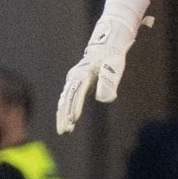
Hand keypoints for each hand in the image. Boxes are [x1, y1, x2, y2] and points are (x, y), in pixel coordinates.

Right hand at [56, 13, 138, 133]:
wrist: (106, 47)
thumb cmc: (112, 59)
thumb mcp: (114, 68)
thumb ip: (108, 83)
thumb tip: (104, 99)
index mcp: (83, 74)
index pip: (77, 93)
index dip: (74, 106)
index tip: (73, 120)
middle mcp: (75, 77)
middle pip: (66, 98)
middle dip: (64, 115)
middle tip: (64, 131)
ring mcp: (72, 80)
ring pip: (64, 100)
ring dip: (62, 115)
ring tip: (64, 131)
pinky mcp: (74, 84)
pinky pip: (66, 99)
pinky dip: (64, 110)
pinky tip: (65, 122)